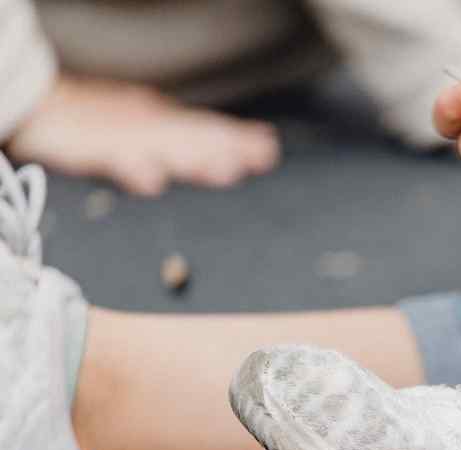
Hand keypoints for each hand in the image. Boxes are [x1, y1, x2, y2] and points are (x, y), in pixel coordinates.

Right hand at [5, 76, 279, 195]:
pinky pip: (115, 160)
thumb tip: (231, 161)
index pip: (208, 131)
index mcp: (165, 125)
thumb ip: (186, 152)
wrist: (45, 111)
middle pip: (195, 138)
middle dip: (228, 148)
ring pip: (164, 148)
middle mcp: (151, 128)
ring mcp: (125, 137)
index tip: (269, 149)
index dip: (238, 139)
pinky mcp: (95, 148)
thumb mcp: (147, 135)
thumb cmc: (99, 127)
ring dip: (195, 159)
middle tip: (260, 157)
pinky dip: (133, 169)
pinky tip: (151, 181)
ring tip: (226, 169)